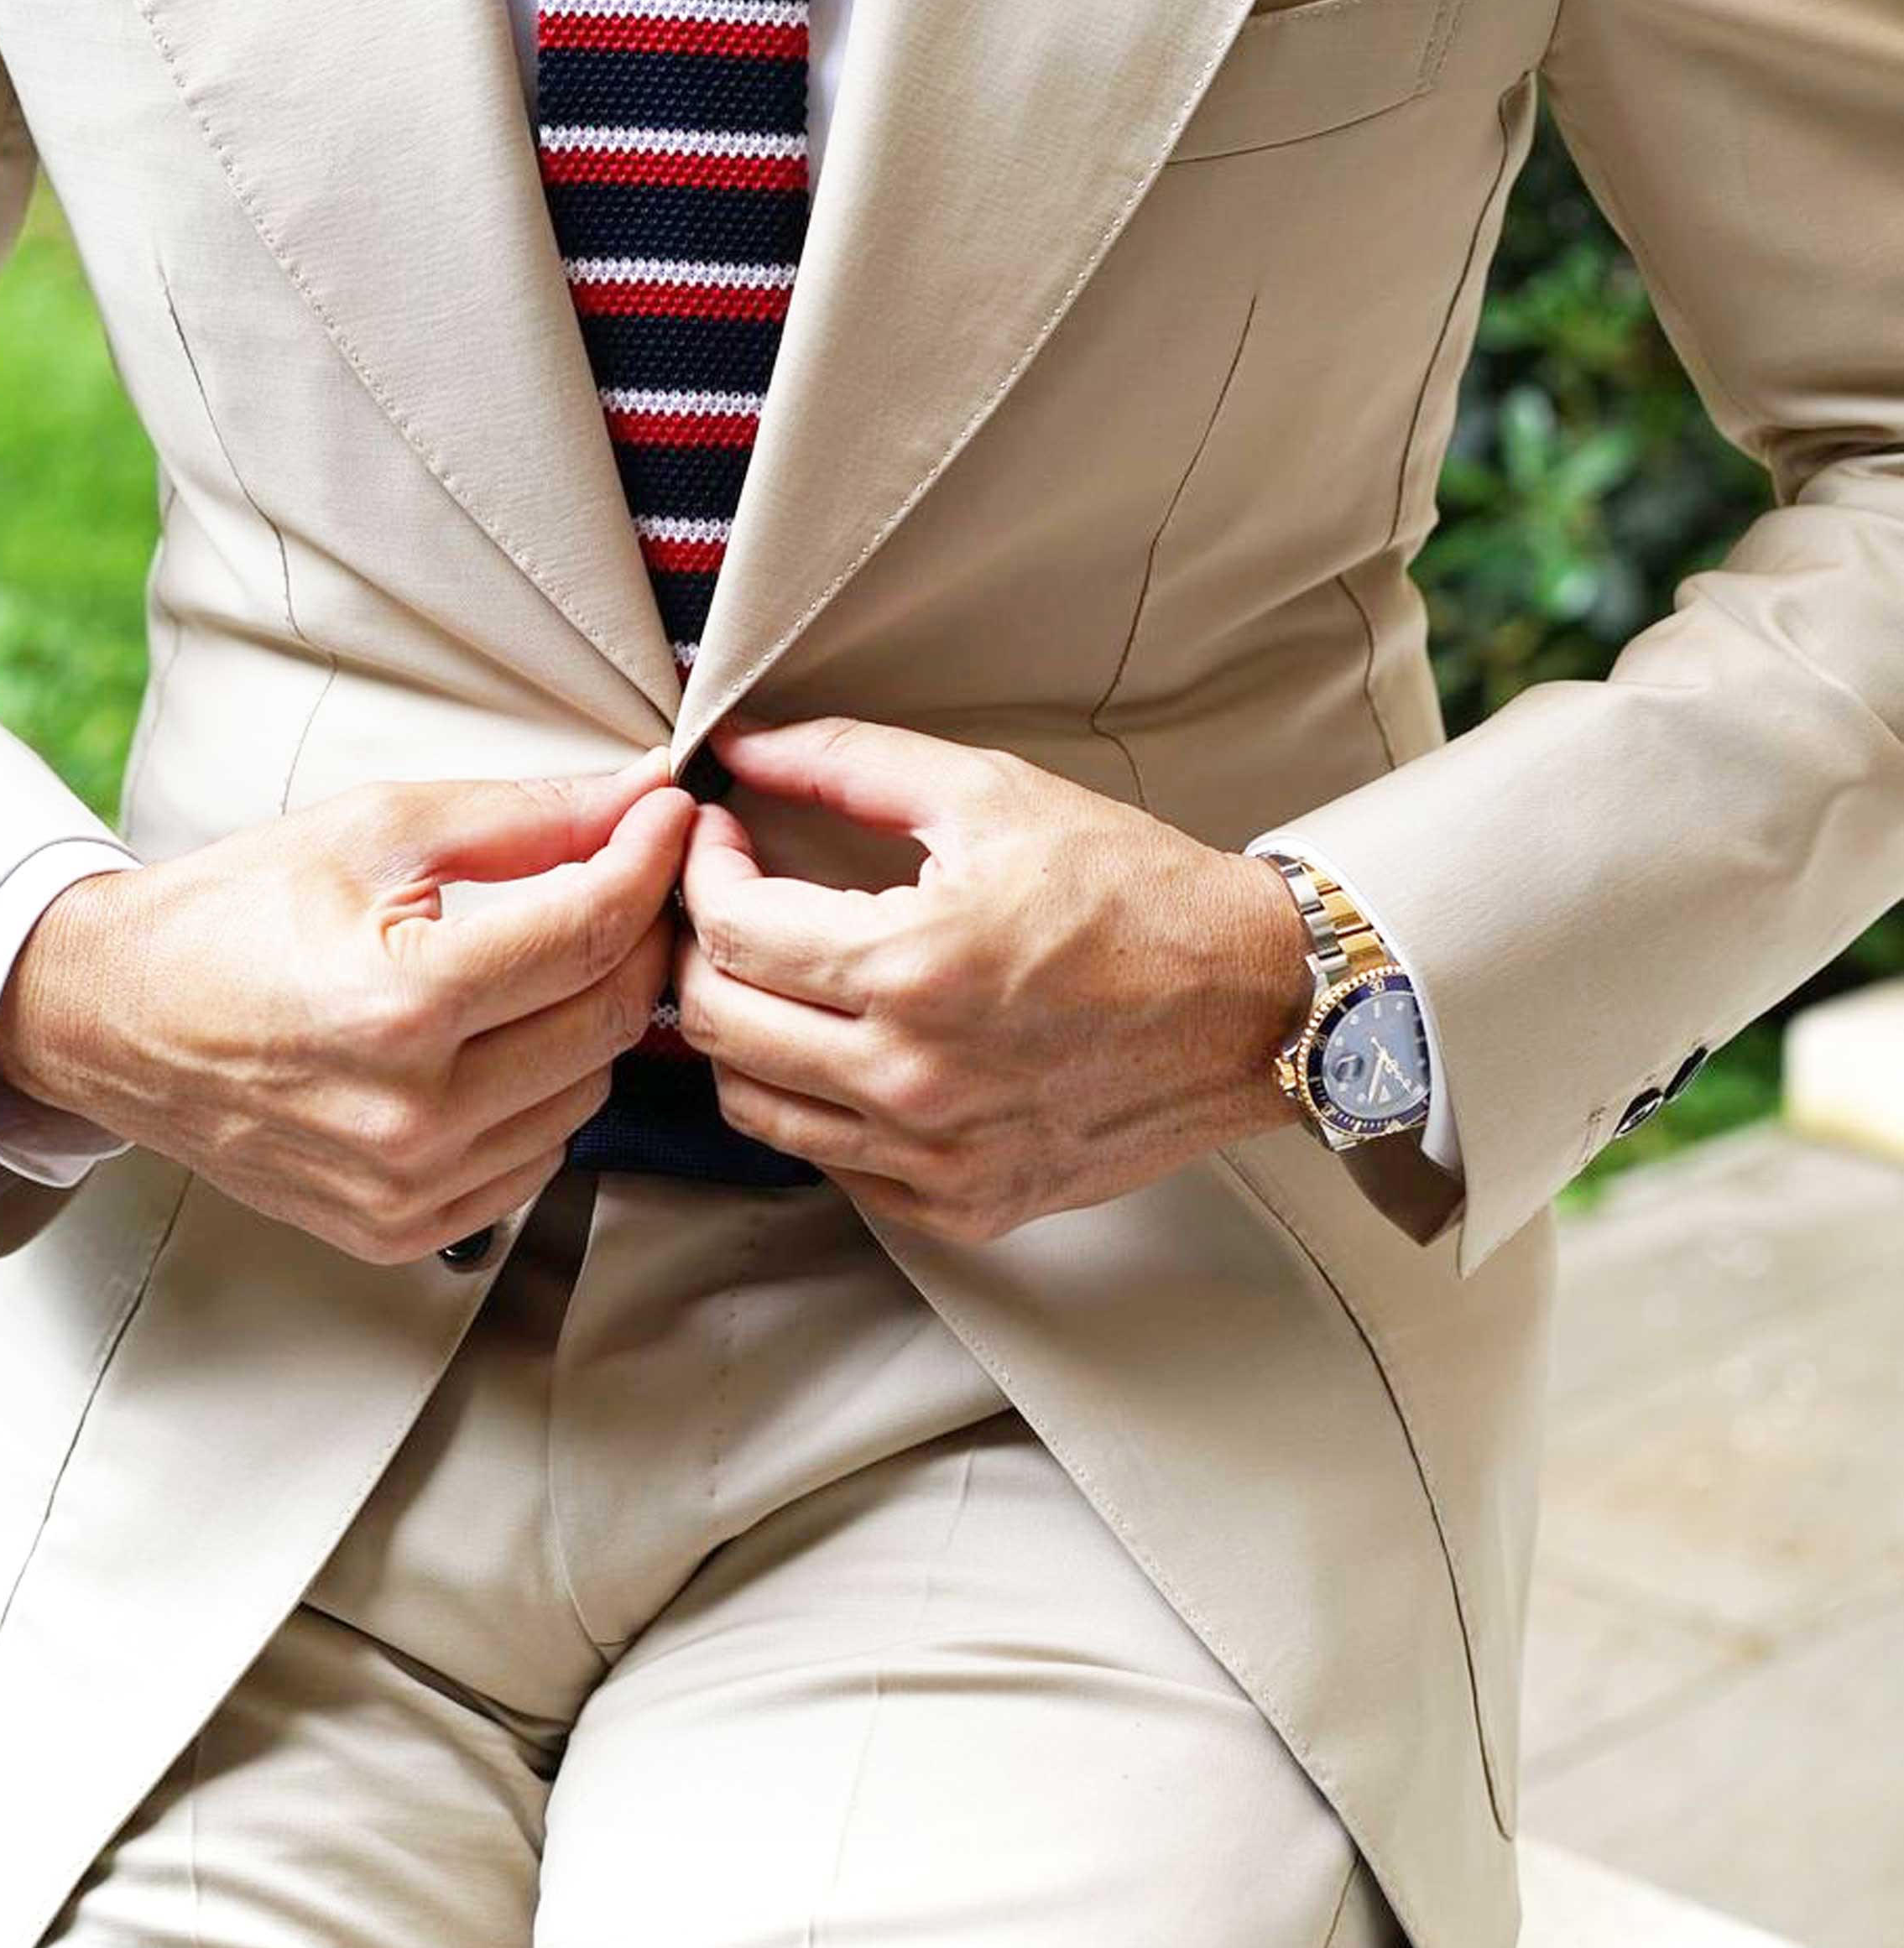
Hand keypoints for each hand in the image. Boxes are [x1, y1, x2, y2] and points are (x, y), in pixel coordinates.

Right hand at [0, 752, 694, 1263]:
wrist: (116, 1018)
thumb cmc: (235, 914)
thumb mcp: (377, 831)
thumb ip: (527, 816)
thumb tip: (641, 794)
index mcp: (399, 1004)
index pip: (589, 932)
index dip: (649, 860)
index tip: (667, 816)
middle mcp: (410, 1116)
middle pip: (608, 1020)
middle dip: (636, 934)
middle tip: (625, 877)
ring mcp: (408, 1187)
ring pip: (589, 1093)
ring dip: (592, 1017)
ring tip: (547, 957)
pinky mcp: (402, 1228)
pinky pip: (539, 1159)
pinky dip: (545, 1093)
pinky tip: (499, 1040)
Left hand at [673, 716, 1308, 1243]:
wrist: (1251, 1004)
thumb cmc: (1133, 893)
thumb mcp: (990, 794)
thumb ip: (848, 762)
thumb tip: (741, 743)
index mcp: (912, 968)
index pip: (731, 931)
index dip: (701, 871)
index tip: (720, 839)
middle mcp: (912, 1079)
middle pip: (714, 1025)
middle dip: (697, 947)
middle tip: (731, 901)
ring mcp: (934, 1157)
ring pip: (752, 1106)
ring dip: (738, 1031)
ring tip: (775, 974)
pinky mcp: (961, 1204)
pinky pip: (829, 1163)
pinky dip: (809, 1102)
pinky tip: (841, 1044)